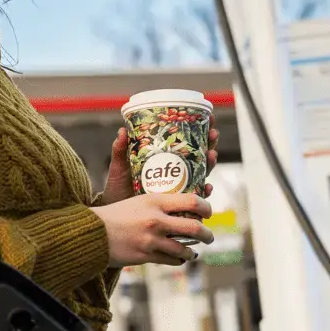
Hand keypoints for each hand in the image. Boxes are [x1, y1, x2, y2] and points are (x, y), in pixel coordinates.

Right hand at [91, 193, 213, 267]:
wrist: (93, 232)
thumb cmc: (115, 214)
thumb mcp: (137, 201)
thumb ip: (159, 204)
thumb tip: (181, 207)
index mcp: (155, 201)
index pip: (191, 201)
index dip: (206, 207)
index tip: (208, 212)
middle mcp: (156, 220)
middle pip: (194, 227)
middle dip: (206, 234)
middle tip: (208, 236)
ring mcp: (152, 240)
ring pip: (184, 249)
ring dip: (192, 251)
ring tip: (194, 251)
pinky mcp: (146, 255)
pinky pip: (171, 260)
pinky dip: (178, 260)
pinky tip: (179, 258)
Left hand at [98, 117, 220, 205]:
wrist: (115, 212)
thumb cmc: (118, 187)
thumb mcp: (119, 166)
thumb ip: (120, 150)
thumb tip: (122, 131)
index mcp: (164, 158)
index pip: (185, 141)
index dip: (199, 129)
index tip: (208, 118)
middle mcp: (175, 172)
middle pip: (199, 155)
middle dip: (210, 143)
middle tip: (213, 134)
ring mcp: (178, 186)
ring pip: (202, 173)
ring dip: (211, 163)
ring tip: (212, 155)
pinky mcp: (178, 203)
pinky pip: (196, 197)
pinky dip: (204, 192)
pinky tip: (207, 187)